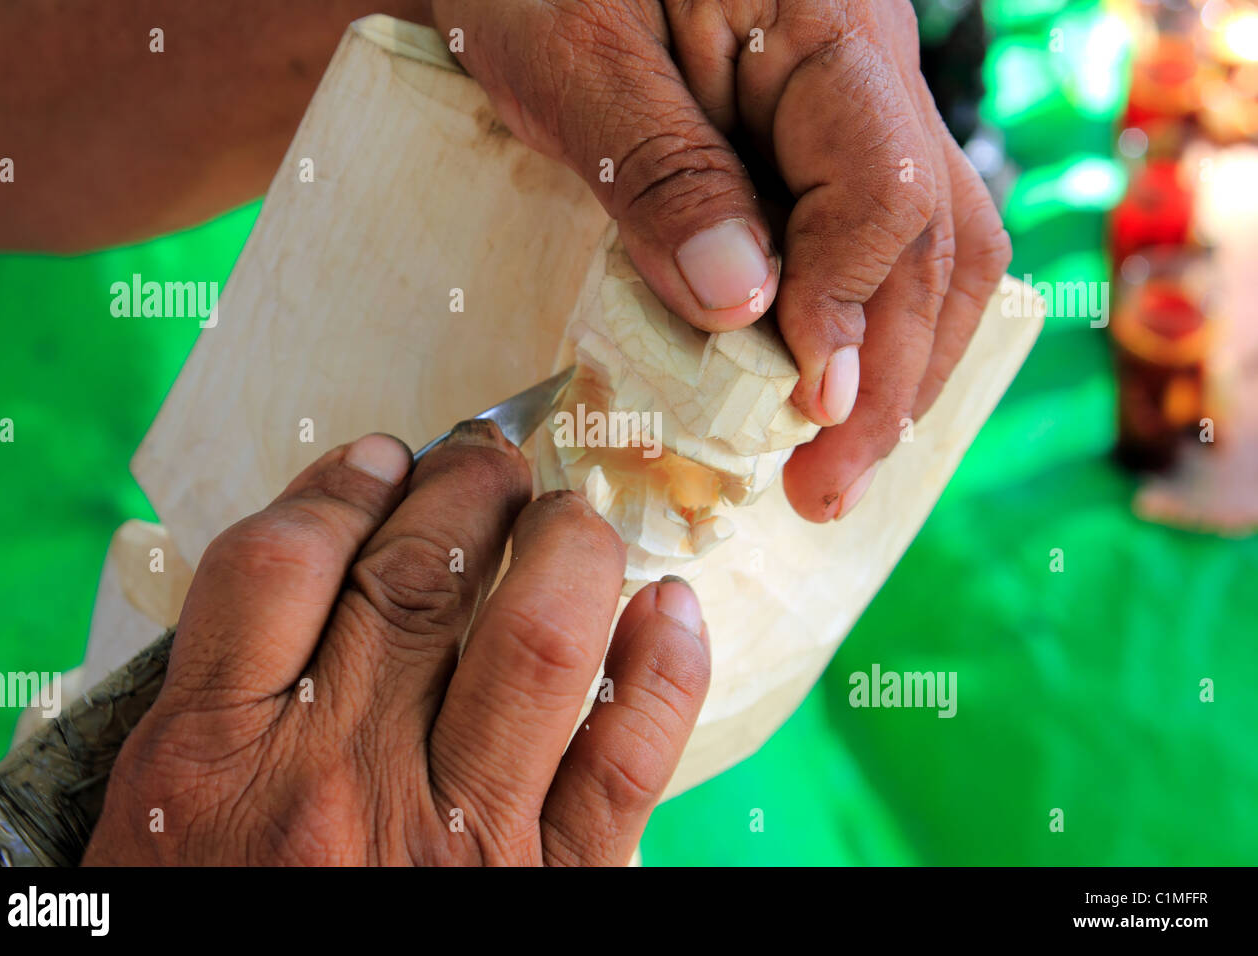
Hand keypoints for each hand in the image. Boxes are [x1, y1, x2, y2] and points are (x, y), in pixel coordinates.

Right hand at [85, 425, 709, 864]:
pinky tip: (669, 608)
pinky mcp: (558, 884)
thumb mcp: (157, 823)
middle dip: (464, 487)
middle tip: (488, 461)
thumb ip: (219, 697)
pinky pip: (627, 757)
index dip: (339, 487)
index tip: (379, 459)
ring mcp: (457, 835)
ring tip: (568, 515)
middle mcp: (336, 782)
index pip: (280, 564)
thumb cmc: (215, 917)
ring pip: (536, 638)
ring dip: (566, 547)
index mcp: (211, 763)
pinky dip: (665, 669)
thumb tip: (316, 559)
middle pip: (415, 575)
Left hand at [431, 0, 1011, 519]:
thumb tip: (744, 313)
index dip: (850, 310)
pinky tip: (836, 392)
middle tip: (826, 490)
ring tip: (840, 467)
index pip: (882, 191)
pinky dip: (872, 325)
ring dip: (899, 366)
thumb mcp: (574, 57)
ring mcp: (854, 103)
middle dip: (886, 378)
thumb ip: (662, 174)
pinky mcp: (820, 138)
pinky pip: (884, 237)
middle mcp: (868, 67)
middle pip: (933, 239)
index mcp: (825, 28)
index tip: (801, 405)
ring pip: (935, 246)